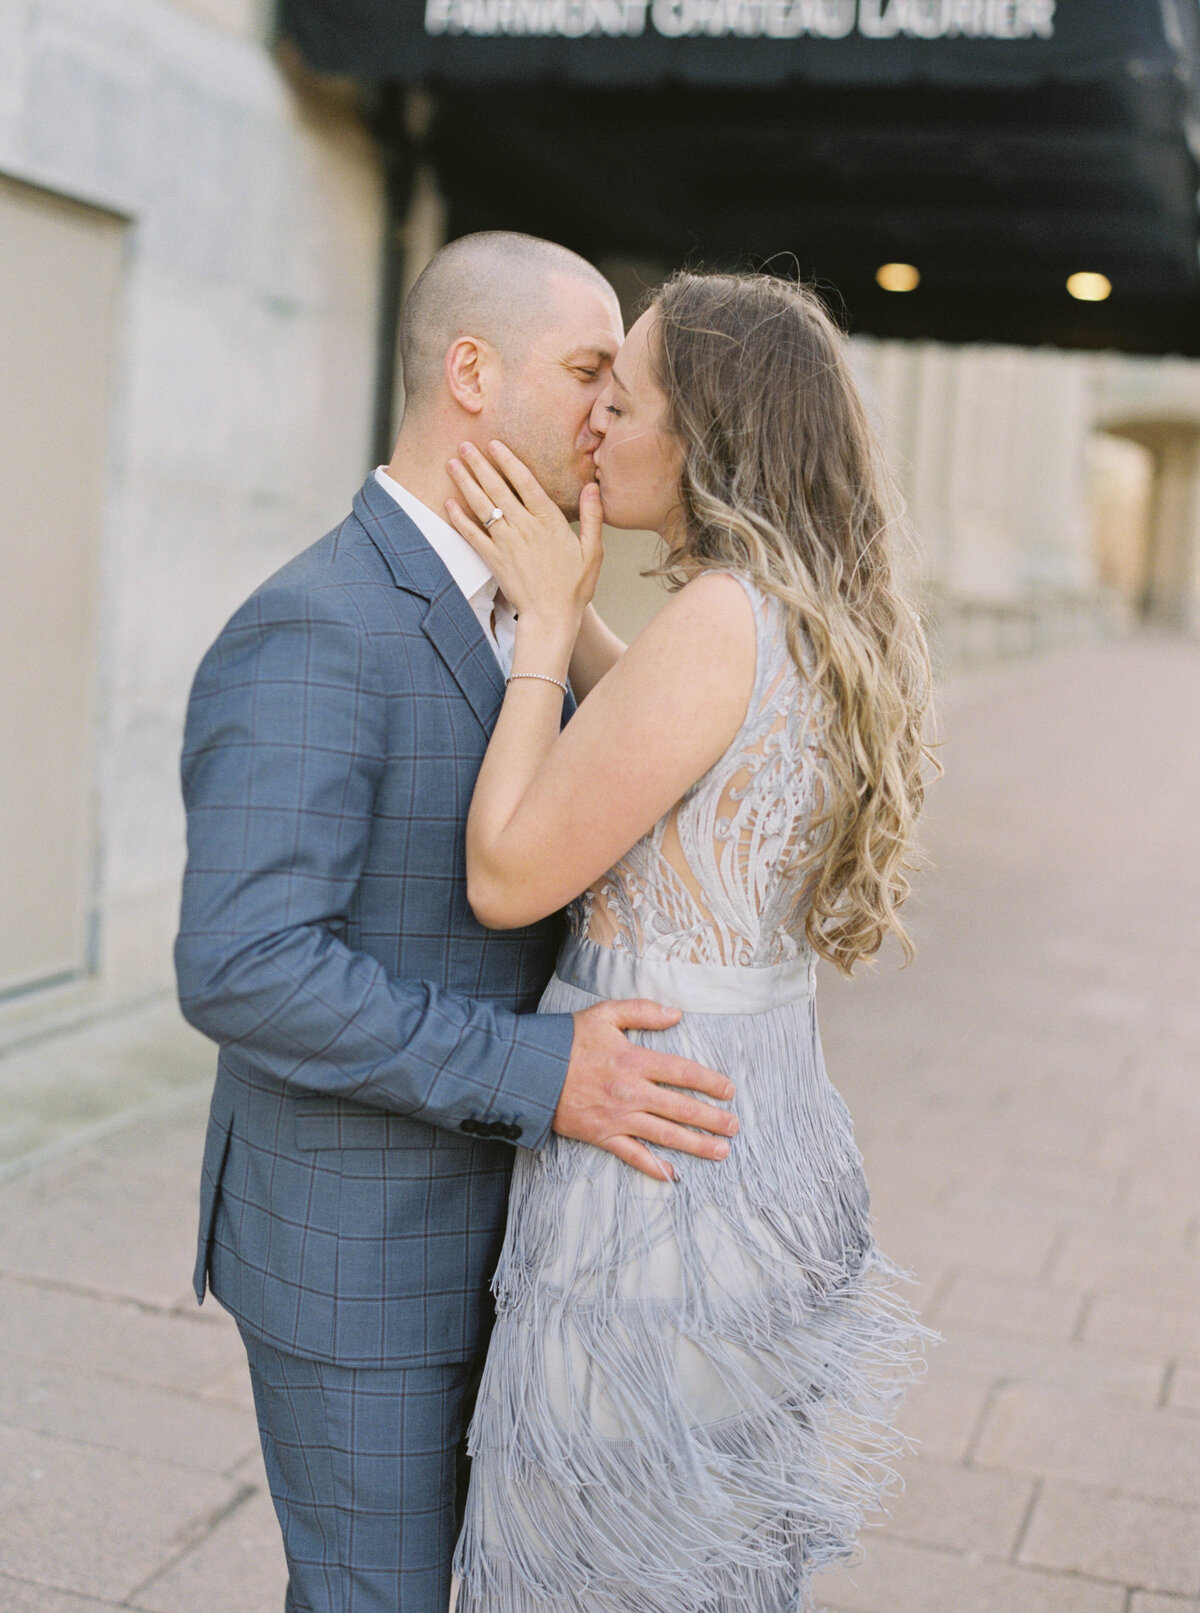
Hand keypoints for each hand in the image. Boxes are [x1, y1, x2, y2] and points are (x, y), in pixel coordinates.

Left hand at [446, 441, 603, 633]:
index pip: (525, 482)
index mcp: (549, 521)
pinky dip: (459, 518)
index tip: (495, 444)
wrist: (551, 617)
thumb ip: (592, 516)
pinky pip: (472, 535)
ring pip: (481, 506)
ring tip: (451, 464)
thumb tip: (592, 486)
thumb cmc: (574, 586)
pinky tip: (448, 503)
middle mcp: (524, 527)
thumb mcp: (593, 551)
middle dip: (479, 464)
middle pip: (497, 488)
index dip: (508, 461)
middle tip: (463, 445)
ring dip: (465, 483)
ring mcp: (506, 543)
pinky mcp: (493, 560)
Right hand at [555, 999, 738, 1181]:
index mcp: (634, 1061)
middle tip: (734, 1126)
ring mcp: (617, 1117)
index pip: (683, 1072)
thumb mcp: (604, 1014)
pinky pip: (632, 1155)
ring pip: (665, 1135)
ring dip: (696, 1145)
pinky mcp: (601, 1136)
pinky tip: (672, 1174)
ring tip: (720, 1151)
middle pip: (681, 1108)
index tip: (728, 1090)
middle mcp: (631, 1092)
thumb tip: (677, 1014)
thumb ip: (642, 1011)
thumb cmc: (566, 1039)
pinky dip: (652, 1166)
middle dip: (712, 1119)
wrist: (527, 1071)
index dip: (709, 1082)